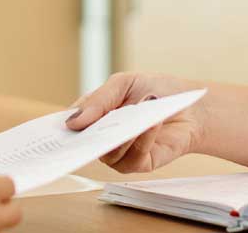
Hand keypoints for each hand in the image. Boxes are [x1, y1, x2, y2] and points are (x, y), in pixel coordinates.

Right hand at [64, 72, 204, 172]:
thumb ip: (98, 100)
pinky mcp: (140, 164)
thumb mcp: (123, 84)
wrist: (190, 106)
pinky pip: (134, 157)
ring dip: (122, 134)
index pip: (69, 126)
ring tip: (137, 113)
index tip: (57, 129)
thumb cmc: (154, 90)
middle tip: (97, 124)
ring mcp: (120, 154)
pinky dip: (142, 139)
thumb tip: (72, 122)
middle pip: (86, 144)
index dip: (61, 130)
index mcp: (93, 117)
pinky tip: (152, 124)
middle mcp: (102, 139)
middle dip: (91, 135)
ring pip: (110, 153)